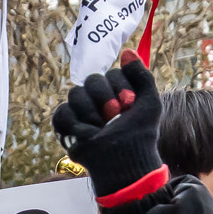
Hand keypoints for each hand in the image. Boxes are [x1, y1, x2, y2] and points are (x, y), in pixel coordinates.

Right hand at [50, 53, 163, 200]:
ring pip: (75, 93)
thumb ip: (142, 76)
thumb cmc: (140, 135)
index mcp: (117, 91)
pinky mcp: (67, 126)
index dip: (120, 87)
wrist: (124, 162)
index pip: (112, 74)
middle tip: (113, 116)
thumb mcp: (150, 104)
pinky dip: (74, 124)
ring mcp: (81, 111)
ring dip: (90, 112)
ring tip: (100, 129)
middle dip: (104, 97)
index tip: (129, 104)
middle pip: (91, 80)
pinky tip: (86, 135)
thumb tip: (126, 51)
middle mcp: (98, 98)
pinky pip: (62, 113)